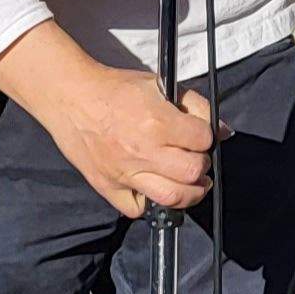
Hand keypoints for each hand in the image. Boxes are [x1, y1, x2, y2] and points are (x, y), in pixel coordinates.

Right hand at [0, 27, 214, 214]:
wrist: (72, 97)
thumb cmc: (114, 90)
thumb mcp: (160, 85)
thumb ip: (195, 105)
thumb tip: (222, 130)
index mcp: (157, 122)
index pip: (203, 140)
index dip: (207, 138)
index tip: (201, 137)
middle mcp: (143, 150)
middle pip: (193, 172)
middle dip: (202, 166)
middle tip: (196, 161)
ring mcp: (125, 172)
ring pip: (171, 198)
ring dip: (189, 192)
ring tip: (189, 183)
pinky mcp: (107, 186)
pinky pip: (136, 208)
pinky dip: (148, 203)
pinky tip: (151, 188)